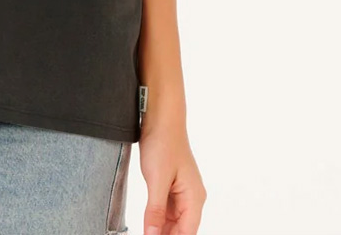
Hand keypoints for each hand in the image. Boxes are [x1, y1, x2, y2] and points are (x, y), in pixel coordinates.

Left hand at [139, 119, 206, 234]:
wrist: (161, 116)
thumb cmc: (163, 143)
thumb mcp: (156, 180)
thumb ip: (154, 211)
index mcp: (194, 198)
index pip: (187, 233)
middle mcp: (192, 198)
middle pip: (181, 229)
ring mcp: (182, 192)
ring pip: (173, 221)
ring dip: (160, 229)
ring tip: (146, 232)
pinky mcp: (171, 186)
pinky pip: (166, 209)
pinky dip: (157, 218)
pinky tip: (147, 224)